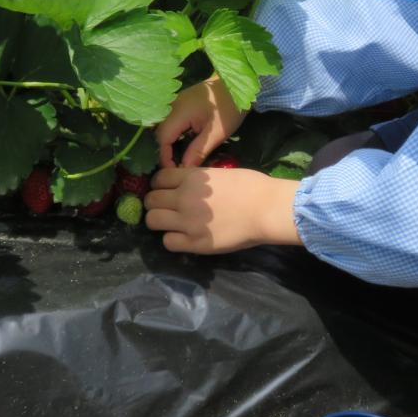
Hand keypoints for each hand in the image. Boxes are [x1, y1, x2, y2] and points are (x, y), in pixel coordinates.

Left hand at [145, 166, 302, 253]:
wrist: (267, 209)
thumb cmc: (252, 186)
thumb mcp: (221, 173)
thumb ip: (200, 181)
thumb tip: (188, 185)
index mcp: (192, 178)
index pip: (158, 178)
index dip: (160, 185)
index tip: (168, 191)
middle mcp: (184, 198)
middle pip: (151, 200)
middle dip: (157, 203)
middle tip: (168, 209)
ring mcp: (187, 222)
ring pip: (153, 220)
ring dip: (160, 221)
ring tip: (173, 224)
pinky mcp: (195, 242)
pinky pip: (168, 242)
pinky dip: (173, 240)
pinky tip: (184, 238)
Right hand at [155, 74, 248, 168]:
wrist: (237, 85)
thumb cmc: (230, 108)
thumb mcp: (217, 133)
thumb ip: (198, 151)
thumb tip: (184, 169)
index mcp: (178, 111)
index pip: (162, 138)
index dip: (165, 157)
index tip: (173, 170)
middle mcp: (172, 106)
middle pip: (160, 133)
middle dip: (165, 152)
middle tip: (176, 167)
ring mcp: (175, 103)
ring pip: (164, 127)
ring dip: (168, 144)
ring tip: (178, 159)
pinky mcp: (181, 104)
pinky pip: (171, 122)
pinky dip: (173, 135)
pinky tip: (181, 145)